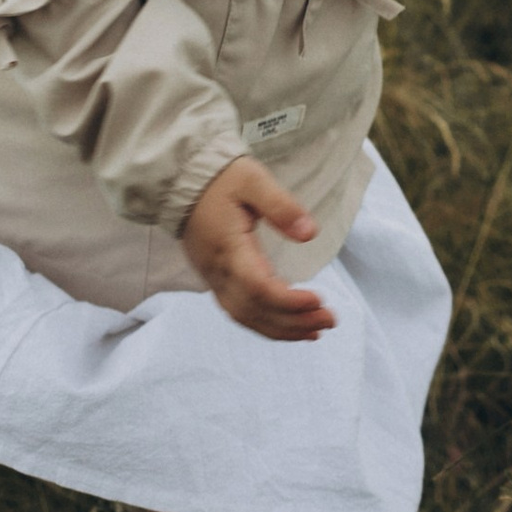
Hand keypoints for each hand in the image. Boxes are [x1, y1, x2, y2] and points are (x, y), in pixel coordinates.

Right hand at [180, 157, 336, 341]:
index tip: (319, 300)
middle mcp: (219, 272)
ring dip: (283, 329)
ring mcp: (214, 280)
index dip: (289, 301)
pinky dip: (266, 325)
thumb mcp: (253, 181)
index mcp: (229, 248)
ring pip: (247, 317)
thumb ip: (281, 206)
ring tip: (316, 331)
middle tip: (330, 320)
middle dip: (294, 321)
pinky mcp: (215, 282)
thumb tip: (309, 233)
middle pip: (256, 310)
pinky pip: (240, 313)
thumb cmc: (220, 180)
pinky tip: (289, 327)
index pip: (258, 288)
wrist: (181, 182)